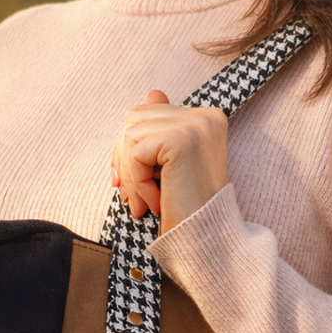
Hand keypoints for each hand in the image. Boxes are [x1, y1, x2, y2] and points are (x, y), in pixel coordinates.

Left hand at [111, 90, 228, 233]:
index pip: (147, 113)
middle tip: (129, 196)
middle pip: (134, 118)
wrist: (208, 239)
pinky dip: (136, 182)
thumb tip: (151, 93)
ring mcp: (195, 125)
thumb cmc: (187, 208)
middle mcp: (204, 115)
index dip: (130, 148)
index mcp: (206, 117)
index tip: (128, 182)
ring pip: (130, 135)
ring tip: (145, 202)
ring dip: (129, 173)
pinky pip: (135, 153)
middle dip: (123, 159)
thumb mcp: (171, 165)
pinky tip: (155, 203)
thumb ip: (159, 130)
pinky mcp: (181, 140)